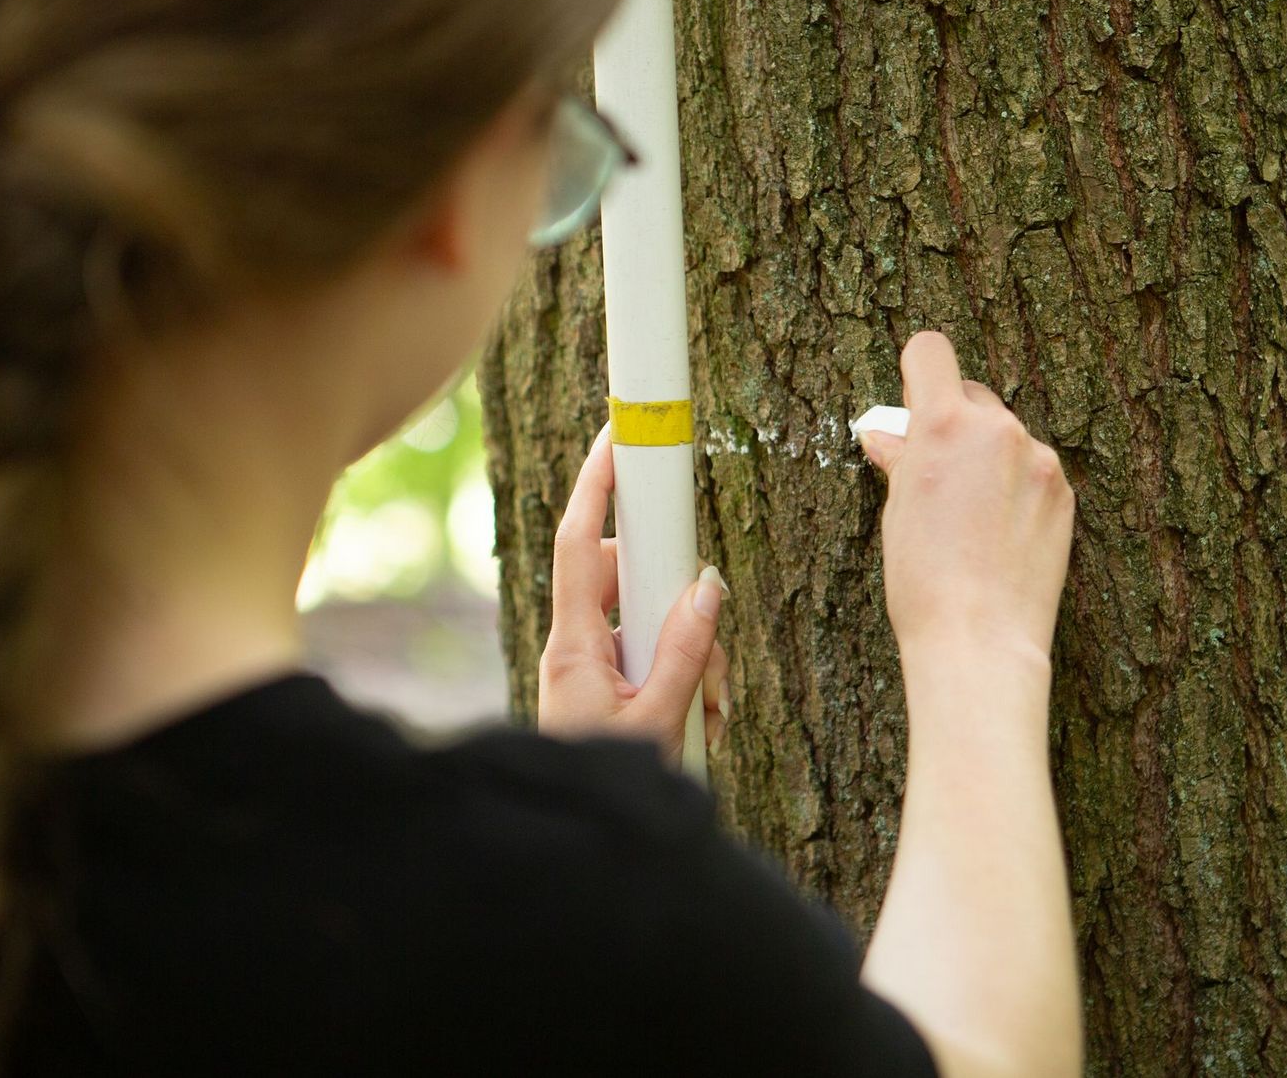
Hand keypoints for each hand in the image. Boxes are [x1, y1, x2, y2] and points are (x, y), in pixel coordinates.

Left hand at [536, 424, 730, 765]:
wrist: (573, 850)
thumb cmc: (607, 787)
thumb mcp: (659, 722)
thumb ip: (686, 652)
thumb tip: (706, 586)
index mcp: (574, 647)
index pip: (582, 544)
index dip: (595, 486)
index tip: (615, 436)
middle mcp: (575, 648)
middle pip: (631, 583)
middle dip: (682, 609)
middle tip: (714, 666)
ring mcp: (590, 669)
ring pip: (651, 625)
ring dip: (694, 660)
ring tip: (712, 714)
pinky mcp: (606, 690)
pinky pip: (651, 660)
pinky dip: (686, 681)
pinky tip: (704, 722)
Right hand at [858, 331, 1073, 677]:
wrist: (980, 638)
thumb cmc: (924, 582)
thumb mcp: (897, 513)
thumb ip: (900, 460)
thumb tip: (886, 435)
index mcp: (943, 425)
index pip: (931, 352)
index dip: (916, 373)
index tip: (912, 404)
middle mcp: (997, 428)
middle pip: (971, 394)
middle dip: (952, 423)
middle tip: (936, 476)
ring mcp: (1038, 458)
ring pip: (1004, 435)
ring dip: (987, 457)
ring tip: (970, 517)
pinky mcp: (1063, 490)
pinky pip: (1032, 467)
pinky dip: (1016, 486)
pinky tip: (999, 532)